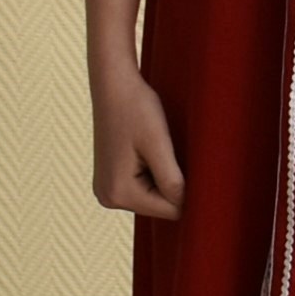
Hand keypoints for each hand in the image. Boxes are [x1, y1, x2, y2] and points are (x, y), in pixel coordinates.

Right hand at [91, 59, 186, 220]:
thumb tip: (187, 207)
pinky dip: (153, 172)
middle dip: (172, 183)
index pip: (171, 211)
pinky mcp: (111, 180)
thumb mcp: (159, 144)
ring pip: (155, 197)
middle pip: (161, 207)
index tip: (184, 160)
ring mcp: (107, 190)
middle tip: (166, 149)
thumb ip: (172, 180)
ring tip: (155, 147)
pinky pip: (144, 188)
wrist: (113, 84)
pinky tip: (148, 150)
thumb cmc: (137, 108)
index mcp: (118, 193)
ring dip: (163, 176)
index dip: (186, 188)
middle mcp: (108, 198)